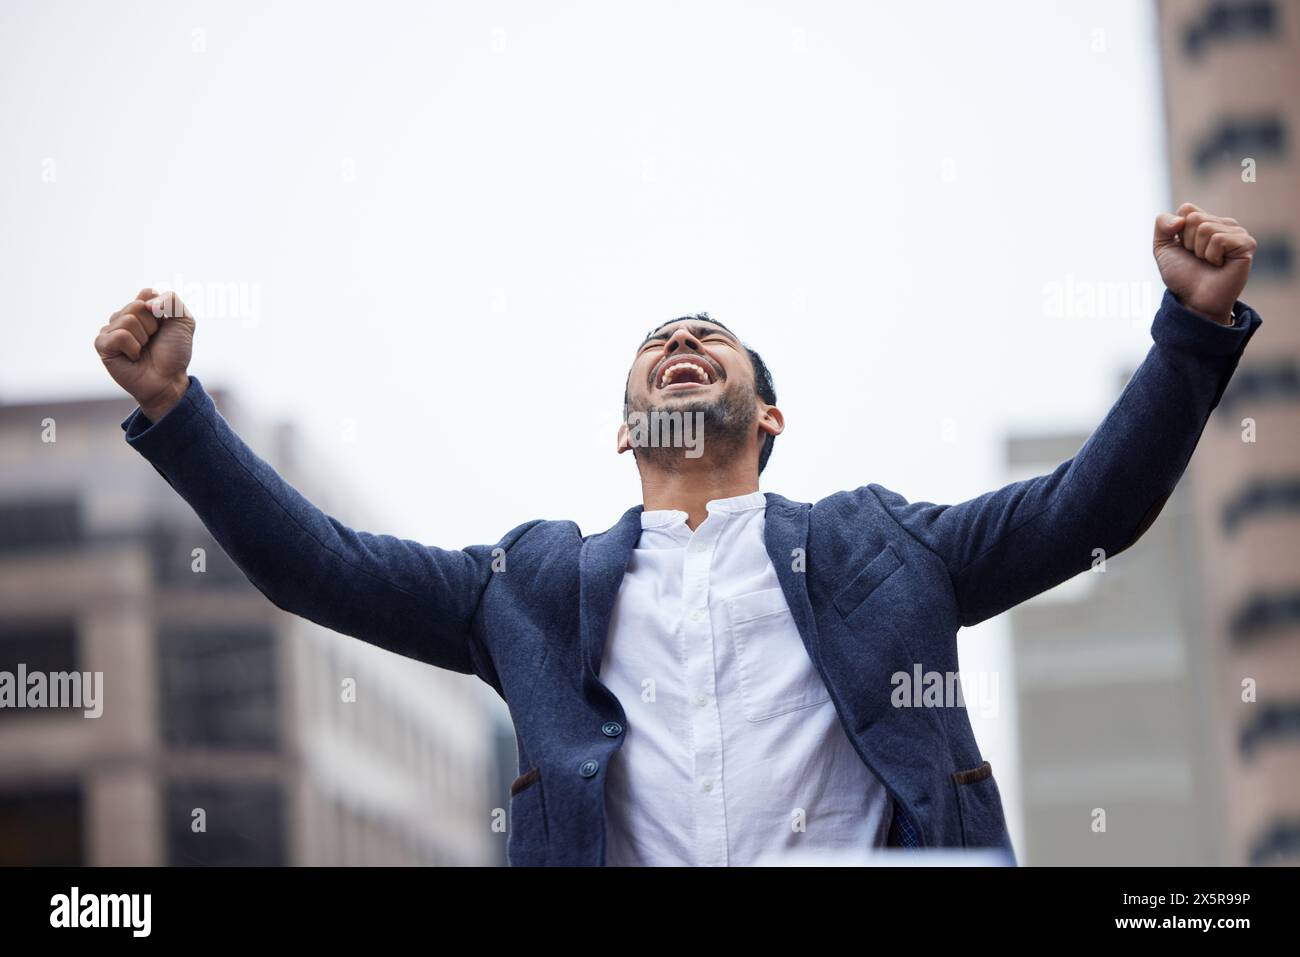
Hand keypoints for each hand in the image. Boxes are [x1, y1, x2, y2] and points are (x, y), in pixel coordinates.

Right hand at [94, 288, 195, 419]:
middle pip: (137, 305)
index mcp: (140, 309)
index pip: (147, 293)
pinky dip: (133, 348)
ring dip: (143, 338)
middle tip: (152, 341)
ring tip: (143, 350)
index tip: (164, 326)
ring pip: (128, 320)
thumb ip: (172, 301)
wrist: (169, 379)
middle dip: (153, 326)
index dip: (161, 310)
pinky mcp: (102, 345)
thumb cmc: (174, 352)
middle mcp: (123, 317)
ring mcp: (110, 330)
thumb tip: (147, 302)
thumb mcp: (184, 322)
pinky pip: (120, 336)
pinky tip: (133, 357)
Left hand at [1152, 203, 1255, 324]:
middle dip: (1187, 242)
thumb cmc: (1182, 276)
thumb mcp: (1162, 248)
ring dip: (1199, 250)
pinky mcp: (1247, 243)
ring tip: (1208, 262)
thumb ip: (1162, 224)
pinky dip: (1212, 255)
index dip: (1177, 231)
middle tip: (1197, 258)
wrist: (1195, 300)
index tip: (1184, 249)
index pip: (1187, 208)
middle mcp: (1224, 224)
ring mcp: (1238, 232)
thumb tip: (1181, 218)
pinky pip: (1219, 239)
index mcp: (1207, 221)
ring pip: (1206, 228)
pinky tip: (1220, 265)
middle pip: (1194, 217)